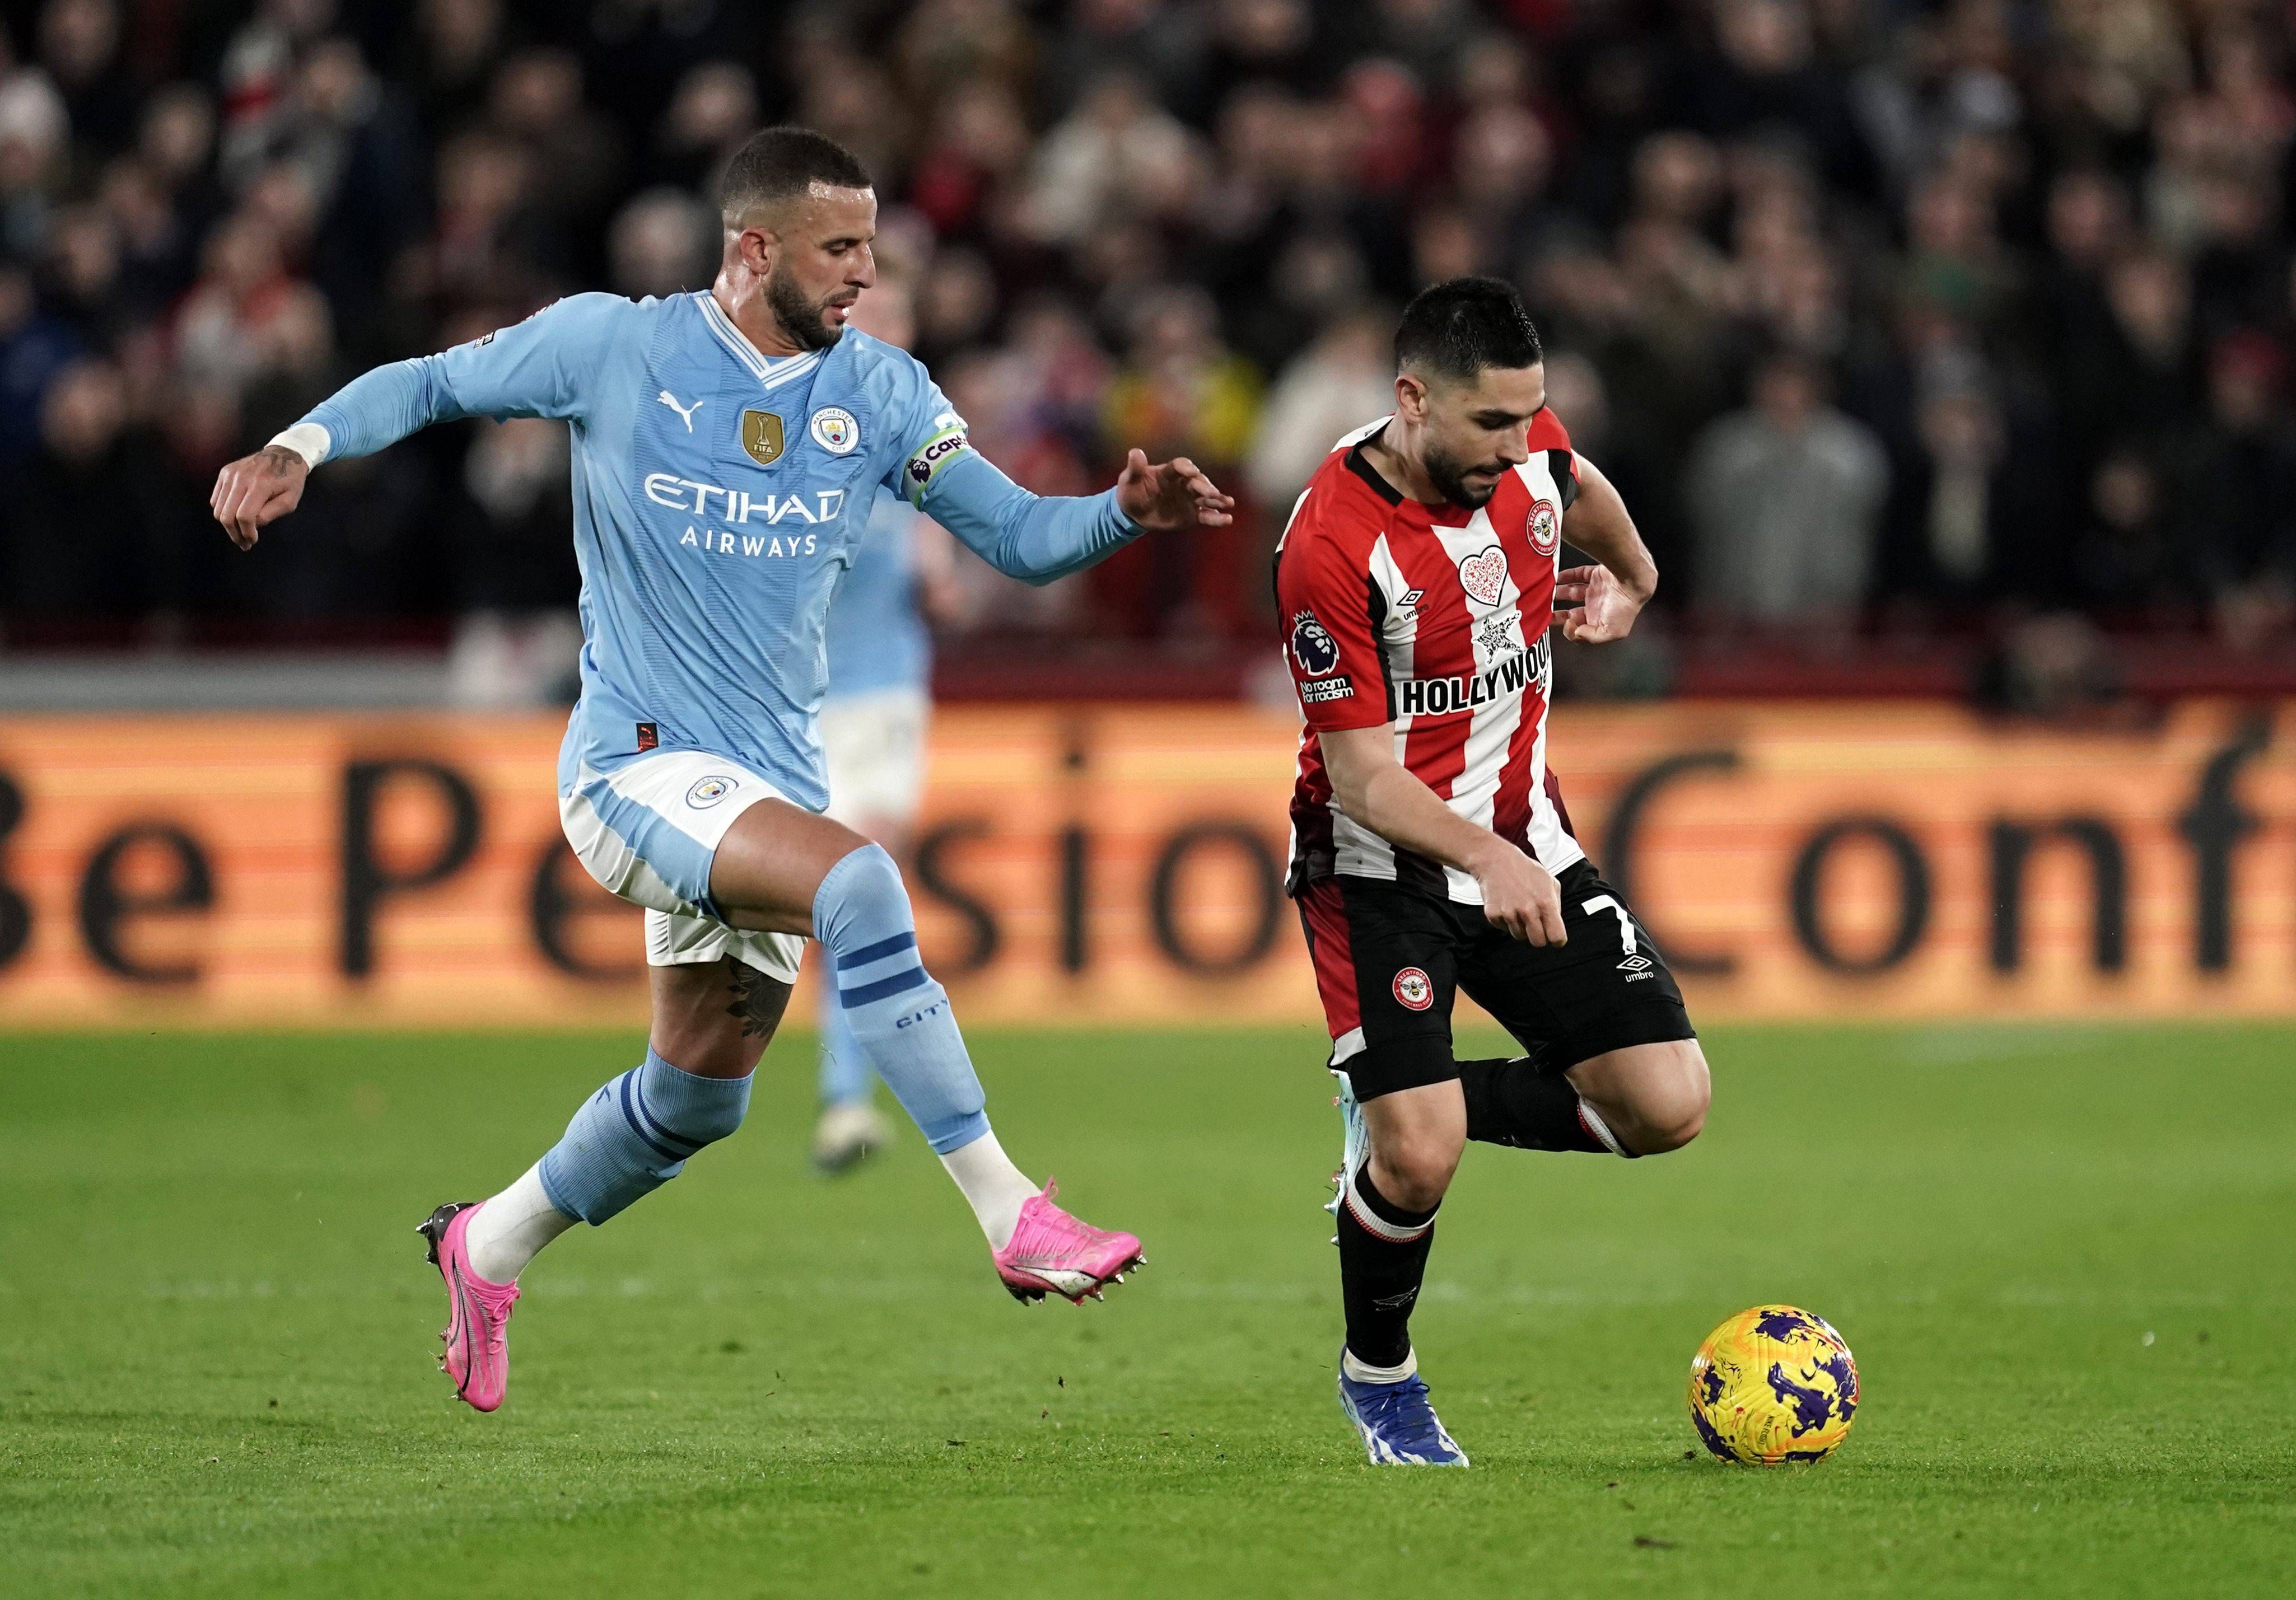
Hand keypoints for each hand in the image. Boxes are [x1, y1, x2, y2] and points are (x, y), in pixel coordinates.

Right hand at [210, 445, 310, 549]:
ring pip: (218, 508)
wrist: (283, 454)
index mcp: (260, 485)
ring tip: (241, 531)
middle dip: (234, 533)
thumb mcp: (290, 500)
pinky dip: (223, 510)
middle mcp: (241, 478)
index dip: (246, 533)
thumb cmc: (290, 480)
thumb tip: (252, 525)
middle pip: (226, 515)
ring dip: (228, 525)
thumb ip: (270, 514)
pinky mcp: (225, 472)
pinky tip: (236, 515)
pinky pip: (216, 498)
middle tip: (244, 543)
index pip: (244, 516)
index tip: (252, 541)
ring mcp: (230, 473)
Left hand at [1114, 448, 1235, 532]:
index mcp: (1168, 473)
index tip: (1191, 471)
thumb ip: (1135, 468)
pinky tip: (1227, 520)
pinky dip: (1217, 518)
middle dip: (1205, 487)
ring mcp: (1189, 499)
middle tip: (1212, 493)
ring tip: (1228, 503)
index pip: (1180, 467)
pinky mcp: (1192, 514)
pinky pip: (1206, 516)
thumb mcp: (1128, 480)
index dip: (1186, 468)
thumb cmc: (1131, 492)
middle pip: (1197, 482)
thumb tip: (1135, 452)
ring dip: (1218, 500)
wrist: (1134, 513)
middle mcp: (1183, 484)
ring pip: (1206, 498)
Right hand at [1469, 842, 1565, 945]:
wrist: (1496, 860)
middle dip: (1539, 937)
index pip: (1556, 936)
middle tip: (1536, 927)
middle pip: (1538, 942)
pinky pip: (1504, 928)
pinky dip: (1506, 921)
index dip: (1557, 940)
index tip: (1555, 939)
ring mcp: (1509, 913)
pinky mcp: (1493, 914)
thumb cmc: (1525, 870)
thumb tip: (1555, 924)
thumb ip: (1556, 904)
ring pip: (1519, 936)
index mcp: (1545, 902)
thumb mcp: (1550, 881)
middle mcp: (1528, 910)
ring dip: (1521, 927)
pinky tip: (1507, 905)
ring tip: (1519, 909)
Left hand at [1554, 564, 1645, 643]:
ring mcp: (1597, 590)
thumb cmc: (1625, 607)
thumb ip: (1592, 637)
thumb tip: (1577, 633)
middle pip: (1571, 612)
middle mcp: (1597, 607)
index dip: (1569, 629)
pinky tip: (1557, 578)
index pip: (1579, 629)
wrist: (1631, 580)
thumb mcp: (1612, 632)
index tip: (1566, 623)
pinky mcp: (1597, 574)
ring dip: (1559, 593)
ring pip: (1572, 593)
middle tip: (1543, 611)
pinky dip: (1566, 576)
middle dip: (1557, 614)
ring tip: (1547, 593)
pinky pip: (1578, 574)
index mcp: (1600, 621)